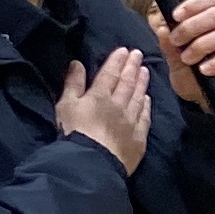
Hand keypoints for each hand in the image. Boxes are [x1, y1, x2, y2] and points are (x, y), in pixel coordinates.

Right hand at [57, 50, 150, 172]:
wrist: (92, 163)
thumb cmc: (74, 133)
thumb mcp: (66, 106)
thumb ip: (73, 84)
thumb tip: (77, 63)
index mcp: (99, 96)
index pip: (110, 74)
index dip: (117, 61)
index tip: (125, 50)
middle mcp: (119, 105)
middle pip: (127, 83)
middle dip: (132, 67)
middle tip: (138, 54)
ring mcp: (131, 122)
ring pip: (138, 98)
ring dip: (142, 83)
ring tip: (145, 71)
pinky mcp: (138, 139)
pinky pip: (144, 118)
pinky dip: (146, 107)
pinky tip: (148, 99)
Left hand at [155, 0, 214, 105]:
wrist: (198, 99)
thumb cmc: (189, 74)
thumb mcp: (173, 59)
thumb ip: (167, 45)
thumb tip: (162, 29)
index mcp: (208, 24)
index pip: (211, 0)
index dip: (194, 4)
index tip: (175, 16)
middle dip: (192, 25)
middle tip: (176, 41)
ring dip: (203, 44)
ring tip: (187, 58)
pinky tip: (203, 70)